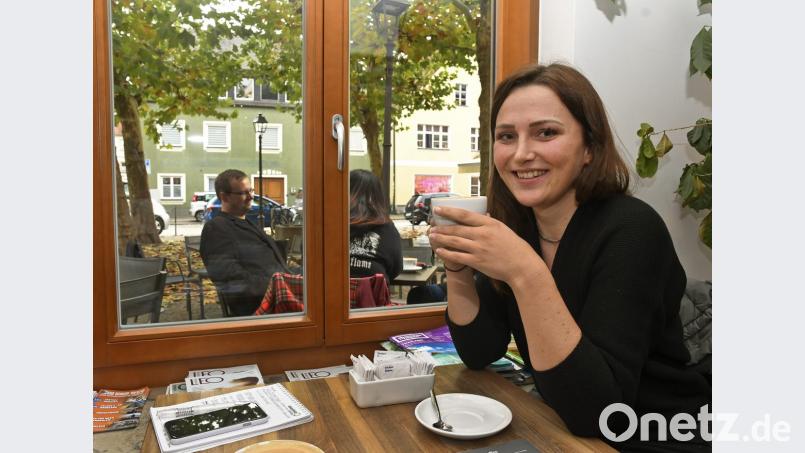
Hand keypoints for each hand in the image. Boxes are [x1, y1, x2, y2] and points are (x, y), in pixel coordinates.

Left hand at [428, 206, 544, 283]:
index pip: (465, 215)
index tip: (438, 209)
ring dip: (441, 239)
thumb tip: (482, 215)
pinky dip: (447, 253)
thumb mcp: (503, 229)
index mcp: (489, 224)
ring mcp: (479, 249)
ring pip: (455, 242)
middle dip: (442, 227)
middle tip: (431, 226)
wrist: (522, 266)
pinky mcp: (477, 262)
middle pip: (457, 229)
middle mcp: (483, 235)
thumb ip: (490, 223)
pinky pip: (458, 256)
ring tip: (432, 236)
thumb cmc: (515, 247)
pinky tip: (439, 250)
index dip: (449, 211)